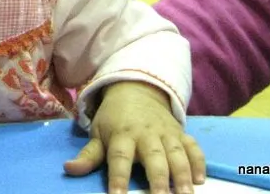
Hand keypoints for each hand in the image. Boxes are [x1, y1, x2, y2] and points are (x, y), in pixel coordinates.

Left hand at [64, 81, 204, 193]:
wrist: (136, 90)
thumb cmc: (114, 119)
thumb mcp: (98, 133)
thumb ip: (88, 155)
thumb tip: (68, 168)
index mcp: (122, 135)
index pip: (119, 159)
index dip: (118, 178)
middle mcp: (146, 134)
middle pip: (154, 158)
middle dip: (159, 179)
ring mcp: (166, 133)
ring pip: (177, 154)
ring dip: (183, 174)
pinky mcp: (181, 133)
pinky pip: (194, 147)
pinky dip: (199, 162)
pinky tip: (201, 180)